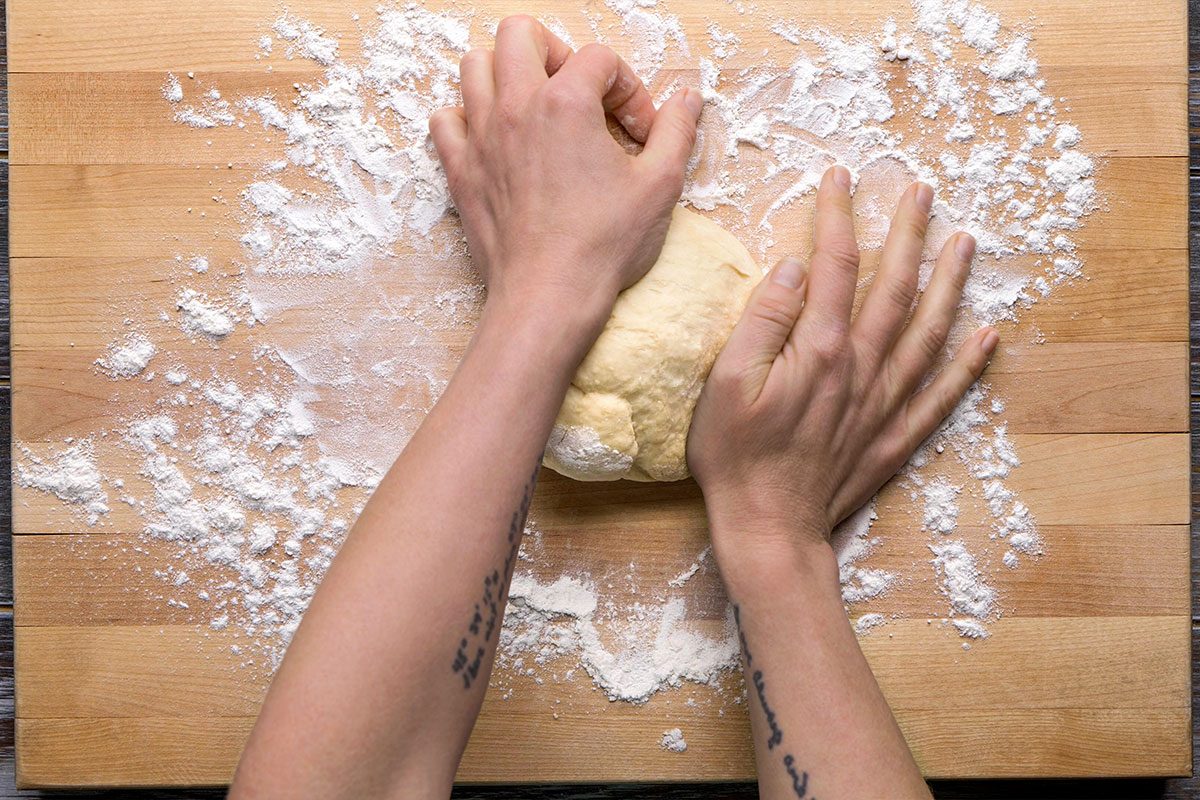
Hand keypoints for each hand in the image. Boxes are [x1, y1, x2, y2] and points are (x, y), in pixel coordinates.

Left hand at [428, 16, 703, 327]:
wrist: (549, 297)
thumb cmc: (603, 246)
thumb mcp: (660, 185)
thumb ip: (676, 131)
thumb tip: (688, 99)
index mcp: (566, 103)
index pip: (599, 58)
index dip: (628, 88)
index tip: (639, 130)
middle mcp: (515, 107)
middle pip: (520, 34)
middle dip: (555, 51)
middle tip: (579, 91)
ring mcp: (481, 137)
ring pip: (474, 65)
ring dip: (506, 74)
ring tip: (536, 106)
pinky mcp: (461, 170)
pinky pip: (446, 119)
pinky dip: (466, 117)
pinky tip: (496, 139)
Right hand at [688, 166, 997, 553]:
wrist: (770, 528)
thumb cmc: (736, 456)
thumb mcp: (726, 381)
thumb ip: (763, 319)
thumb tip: (795, 267)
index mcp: (820, 348)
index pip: (836, 265)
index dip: (839, 215)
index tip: (840, 176)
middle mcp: (863, 367)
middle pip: (894, 286)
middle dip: (908, 232)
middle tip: (922, 191)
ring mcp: (884, 402)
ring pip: (928, 330)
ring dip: (950, 283)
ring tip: (966, 243)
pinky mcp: (894, 436)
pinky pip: (942, 393)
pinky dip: (968, 364)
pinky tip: (987, 337)